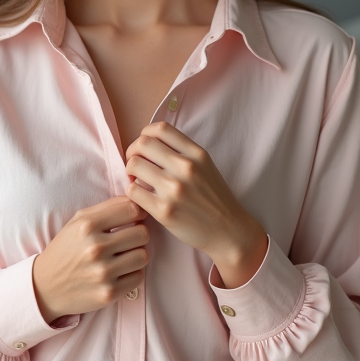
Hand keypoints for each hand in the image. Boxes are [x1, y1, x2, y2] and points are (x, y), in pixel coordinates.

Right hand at [32, 197, 149, 323]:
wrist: (45, 286)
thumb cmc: (65, 249)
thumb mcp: (78, 221)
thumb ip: (108, 207)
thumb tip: (138, 201)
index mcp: (87, 226)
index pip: (132, 210)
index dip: (139, 213)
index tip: (136, 218)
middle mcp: (95, 248)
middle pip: (142, 233)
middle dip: (138, 235)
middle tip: (127, 239)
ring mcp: (103, 272)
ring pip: (143, 256)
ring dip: (136, 255)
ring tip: (122, 256)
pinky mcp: (109, 293)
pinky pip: (138, 277)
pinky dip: (131, 274)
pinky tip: (117, 273)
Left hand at [124, 121, 267, 288]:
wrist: (229, 231)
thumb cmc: (214, 198)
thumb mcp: (205, 166)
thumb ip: (182, 152)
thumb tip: (148, 144)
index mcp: (197, 154)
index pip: (160, 128)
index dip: (145, 134)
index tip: (145, 148)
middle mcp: (186, 168)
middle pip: (142, 143)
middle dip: (132, 152)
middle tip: (135, 164)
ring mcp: (174, 189)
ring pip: (133, 165)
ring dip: (130, 172)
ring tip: (137, 180)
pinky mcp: (164, 210)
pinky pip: (133, 191)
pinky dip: (132, 191)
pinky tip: (141, 196)